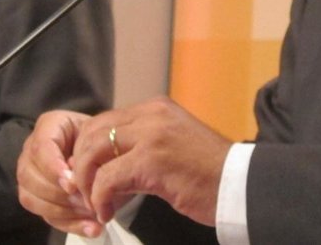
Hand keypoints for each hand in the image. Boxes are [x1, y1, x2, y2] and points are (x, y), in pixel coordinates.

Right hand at [17, 109, 104, 236]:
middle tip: (86, 202)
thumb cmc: (104, 137)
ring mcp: (30, 175)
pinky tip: (92, 228)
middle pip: (29, 176)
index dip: (53, 169)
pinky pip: (45, 215)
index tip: (72, 185)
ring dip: (63, 211)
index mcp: (49, 126)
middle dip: (58, 194)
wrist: (108, 147)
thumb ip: (88, 152)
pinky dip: (69, 224)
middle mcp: (31, 150)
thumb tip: (75, 182)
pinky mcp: (37, 198)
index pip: (40, 148)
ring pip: (31, 198)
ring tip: (92, 215)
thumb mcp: (102, 135)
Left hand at [70, 97, 231, 226]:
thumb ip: (143, 145)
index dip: (87, 148)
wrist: (240, 185)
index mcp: (156, 108)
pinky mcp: (151, 161)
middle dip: (80, 164)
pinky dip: (100, 198)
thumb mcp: (173, 145)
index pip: (104, 120)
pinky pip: (108, 179)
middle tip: (82, 190)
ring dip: (86, 182)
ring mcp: (151, 135)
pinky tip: (107, 212)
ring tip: (94, 203)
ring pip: (94, 152)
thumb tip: (110, 164)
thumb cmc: (210, 173)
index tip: (86, 173)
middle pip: (93, 132)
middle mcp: (151, 114)